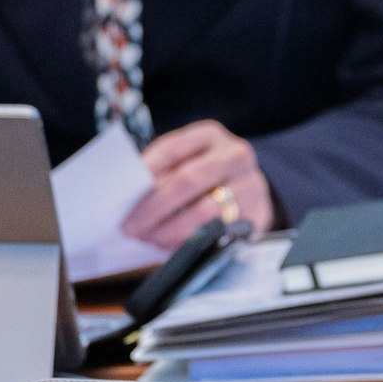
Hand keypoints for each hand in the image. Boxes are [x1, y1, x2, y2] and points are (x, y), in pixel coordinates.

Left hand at [122, 121, 274, 251]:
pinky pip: (220, 232)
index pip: (171, 149)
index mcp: (210, 135)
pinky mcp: (259, 214)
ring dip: (170, 229)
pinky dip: (192, 241)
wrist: (250, 188)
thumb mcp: (186, 160)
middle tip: (130, 227)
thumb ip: (162, 172)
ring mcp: (251, 185)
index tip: (123, 193)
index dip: (145, 172)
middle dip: (153, 208)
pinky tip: (173, 246)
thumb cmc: (206, 174)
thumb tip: (130, 197)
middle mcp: (235, 156)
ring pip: (204, 212)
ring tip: (150, 239)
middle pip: (187, 181)